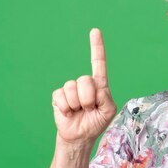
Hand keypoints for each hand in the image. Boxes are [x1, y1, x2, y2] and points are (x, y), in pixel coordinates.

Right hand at [51, 28, 116, 143]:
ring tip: (79, 111)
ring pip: (72, 88)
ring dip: (77, 104)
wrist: (80, 136)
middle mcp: (85, 84)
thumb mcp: (108, 111)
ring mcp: (70, 89)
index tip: (95, 31)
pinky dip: (66, 108)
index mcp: (99, 85)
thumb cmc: (96, 122)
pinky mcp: (59, 96)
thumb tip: (95, 88)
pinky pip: (61, 96)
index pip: (98, 63)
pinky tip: (69, 113)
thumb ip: (106, 97)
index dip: (96, 47)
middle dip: (88, 98)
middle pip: (85, 80)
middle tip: (89, 109)